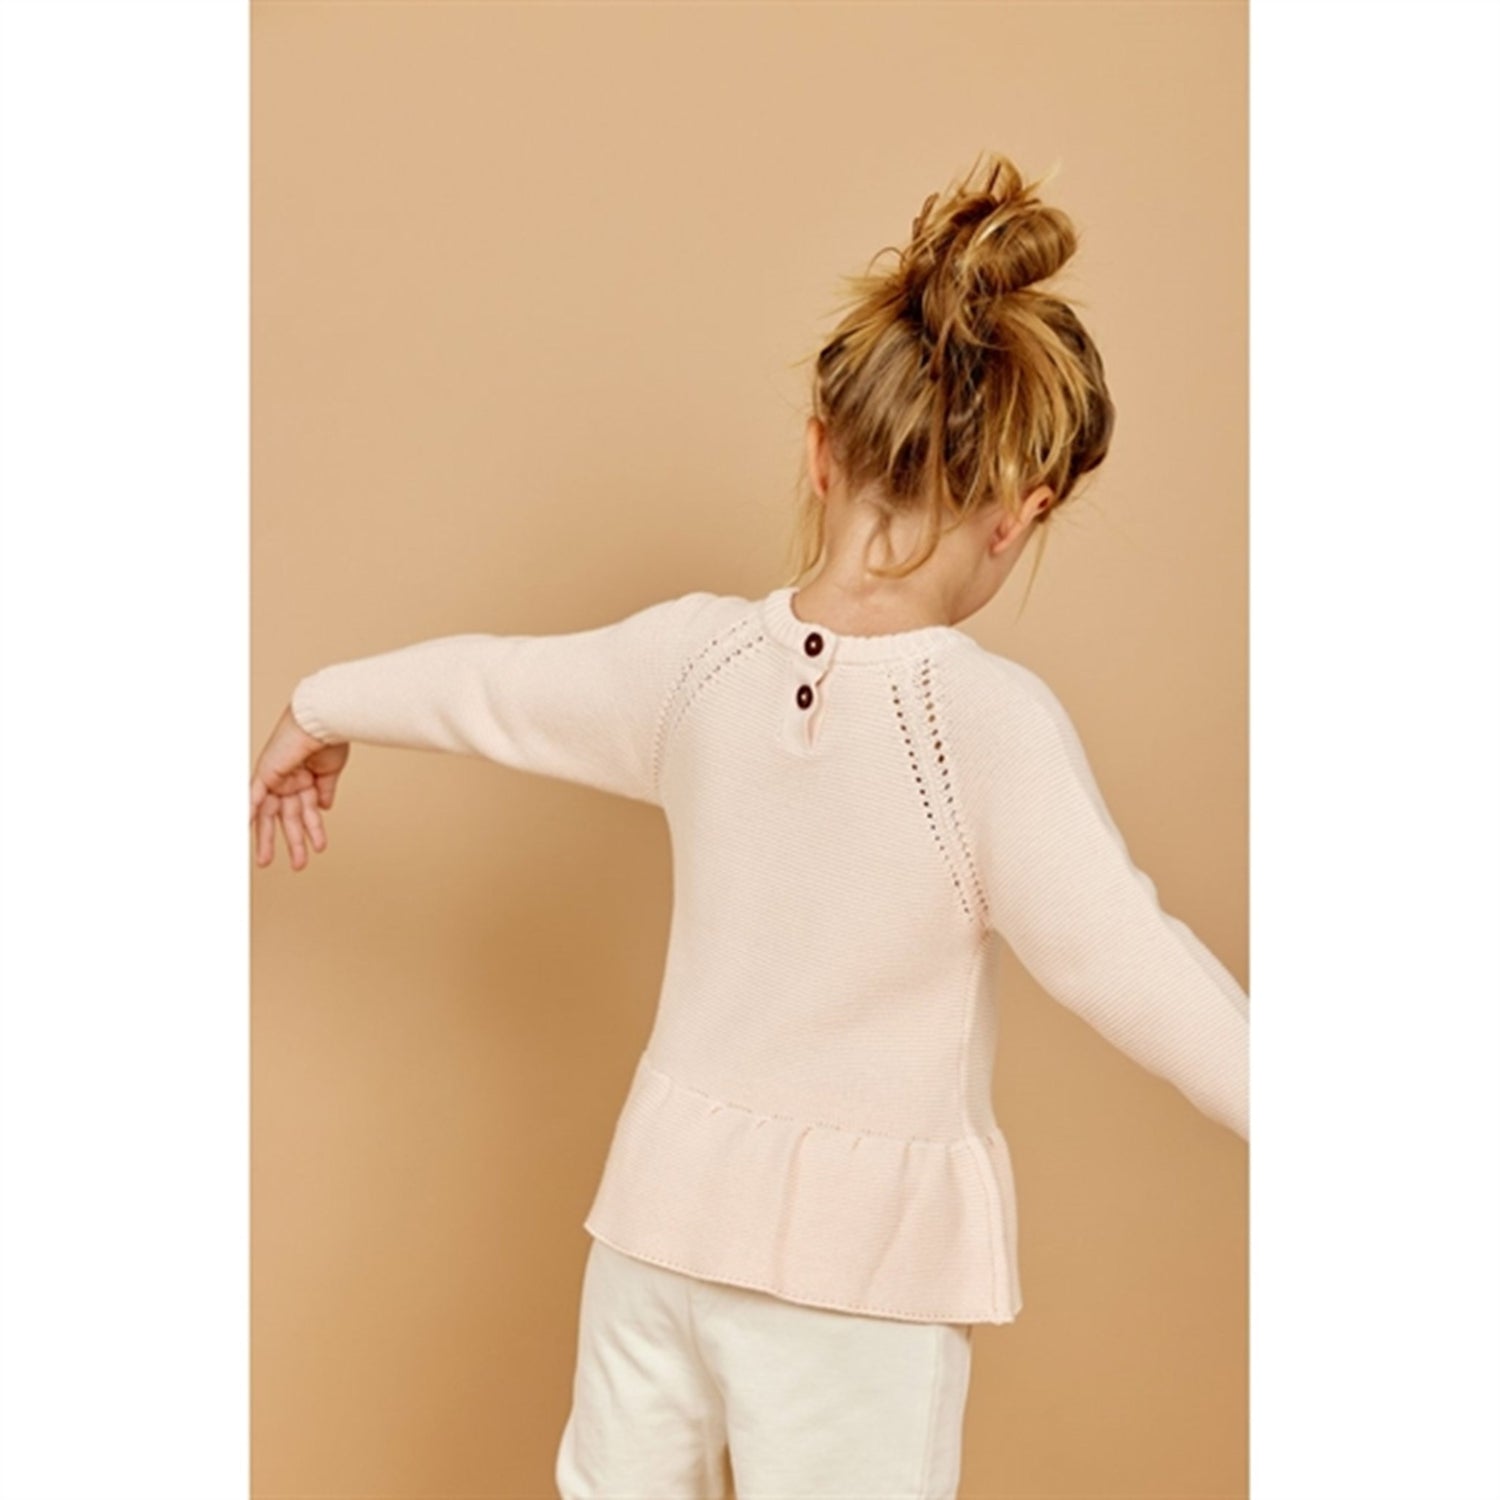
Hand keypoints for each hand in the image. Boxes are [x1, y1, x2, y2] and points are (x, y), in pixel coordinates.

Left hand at [250, 706, 350, 870]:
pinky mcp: (265, 773)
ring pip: (269, 815)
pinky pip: (252, 796)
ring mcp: (275, 778)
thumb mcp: (330, 772)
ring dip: (269, 839)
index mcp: (305, 780)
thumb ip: (324, 791)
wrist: (323, 720)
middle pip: (287, 818)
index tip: (316, 846)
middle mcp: (288, 781)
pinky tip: (243, 829)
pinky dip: (247, 812)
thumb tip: (324, 808)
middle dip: (292, 842)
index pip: (306, 811)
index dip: (311, 830)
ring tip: (268, 862)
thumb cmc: (329, 738)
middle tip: (296, 864)